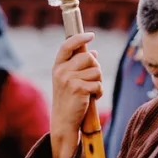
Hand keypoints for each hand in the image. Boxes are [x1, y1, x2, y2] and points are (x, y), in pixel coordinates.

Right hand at [51, 32, 103, 157]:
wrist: (64, 121)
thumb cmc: (69, 100)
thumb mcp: (69, 80)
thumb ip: (79, 66)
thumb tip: (93, 52)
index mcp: (58, 66)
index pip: (67, 45)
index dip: (79, 38)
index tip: (91, 35)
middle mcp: (61, 71)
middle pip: (88, 58)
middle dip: (96, 68)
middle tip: (93, 80)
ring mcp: (69, 80)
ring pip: (96, 71)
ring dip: (98, 82)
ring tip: (90, 91)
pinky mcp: (78, 89)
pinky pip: (98, 84)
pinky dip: (99, 92)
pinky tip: (92, 98)